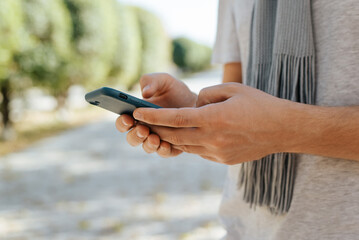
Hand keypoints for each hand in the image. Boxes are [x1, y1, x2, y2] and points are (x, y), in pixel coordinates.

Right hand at [115, 73, 196, 156]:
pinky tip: (166, 144)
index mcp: (137, 114)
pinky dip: (163, 150)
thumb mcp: (163, 81)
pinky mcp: (171, 146)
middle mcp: (144, 129)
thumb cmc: (175, 91)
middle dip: (135, 135)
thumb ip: (151, 81)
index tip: (128, 118)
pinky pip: (164, 152)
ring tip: (154, 137)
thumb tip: (145, 92)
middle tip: (142, 129)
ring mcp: (157, 139)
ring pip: (147, 147)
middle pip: (132, 138)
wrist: (196, 102)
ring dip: (148, 144)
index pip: (123, 122)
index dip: (122, 122)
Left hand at [133, 83, 292, 164]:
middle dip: (156, 129)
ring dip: (171, 138)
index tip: (137, 112)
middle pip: (174, 136)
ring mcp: (217, 152)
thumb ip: (206, 95)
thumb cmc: (258, 104)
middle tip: (143, 122)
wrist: (282, 129)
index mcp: (214, 118)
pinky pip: (198, 152)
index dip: (153, 116)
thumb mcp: (232, 89)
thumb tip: (193, 106)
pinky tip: (187, 136)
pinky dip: (189, 143)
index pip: (175, 118)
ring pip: (184, 146)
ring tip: (160, 129)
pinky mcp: (223, 160)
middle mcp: (213, 138)